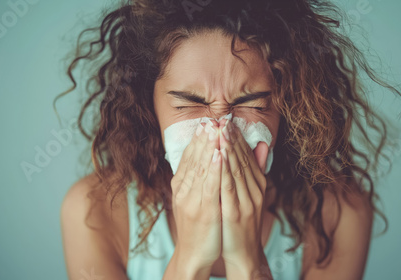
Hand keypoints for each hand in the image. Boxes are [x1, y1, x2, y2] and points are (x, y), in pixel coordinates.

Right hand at [168, 120, 222, 274]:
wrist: (193, 254)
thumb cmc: (197, 226)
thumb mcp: (195, 199)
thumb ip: (200, 178)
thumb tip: (206, 158)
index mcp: (181, 186)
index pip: (189, 157)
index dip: (197, 139)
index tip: (205, 122)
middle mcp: (183, 189)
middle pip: (194, 159)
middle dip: (203, 137)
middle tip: (210, 118)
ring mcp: (192, 200)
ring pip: (201, 168)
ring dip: (208, 146)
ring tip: (215, 128)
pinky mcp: (203, 210)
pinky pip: (209, 186)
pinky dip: (213, 169)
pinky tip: (219, 154)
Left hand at [217, 119, 272, 278]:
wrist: (243, 252)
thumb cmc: (242, 222)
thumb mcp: (251, 194)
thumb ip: (255, 170)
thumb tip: (262, 145)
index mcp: (258, 184)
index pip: (247, 155)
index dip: (238, 137)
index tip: (228, 120)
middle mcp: (254, 190)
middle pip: (242, 159)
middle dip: (232, 138)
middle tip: (223, 119)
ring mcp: (246, 201)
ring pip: (236, 169)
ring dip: (228, 148)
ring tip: (220, 130)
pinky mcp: (235, 212)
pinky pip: (228, 187)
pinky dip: (223, 170)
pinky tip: (218, 156)